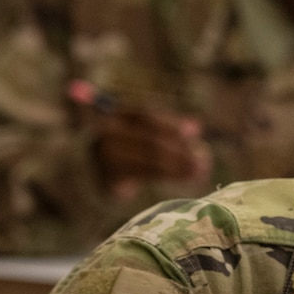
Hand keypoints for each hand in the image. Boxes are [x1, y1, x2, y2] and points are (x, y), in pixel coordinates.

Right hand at [90, 108, 210, 186]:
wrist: (90, 173)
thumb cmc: (125, 148)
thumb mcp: (141, 132)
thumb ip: (166, 128)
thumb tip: (197, 127)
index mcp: (116, 114)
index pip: (146, 114)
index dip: (171, 123)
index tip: (196, 131)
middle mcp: (109, 133)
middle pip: (149, 140)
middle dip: (180, 149)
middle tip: (203, 157)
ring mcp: (108, 156)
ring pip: (149, 159)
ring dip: (179, 164)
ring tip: (201, 169)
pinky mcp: (111, 178)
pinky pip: (145, 175)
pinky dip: (170, 175)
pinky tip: (188, 176)